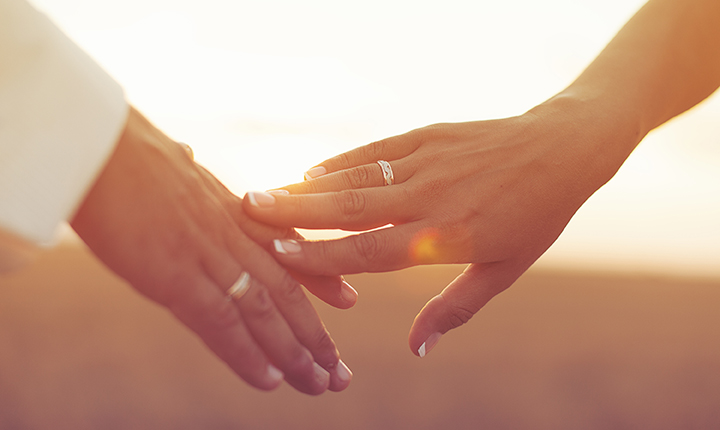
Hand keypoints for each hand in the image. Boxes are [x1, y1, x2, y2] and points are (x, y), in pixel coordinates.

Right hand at [72, 107, 352, 393]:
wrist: (93, 141)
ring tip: (321, 383)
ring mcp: (207, 253)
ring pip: (264, 310)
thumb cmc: (120, 148)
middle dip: (315, 334)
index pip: (286, 246)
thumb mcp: (169, 157)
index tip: (349, 299)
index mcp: (229, 206)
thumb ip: (187, 170)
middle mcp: (230, 232)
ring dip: (294, 353)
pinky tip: (269, 380)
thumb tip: (187, 155)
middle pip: (285, 289)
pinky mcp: (175, 274)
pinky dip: (247, 354)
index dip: (319, 276)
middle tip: (340, 370)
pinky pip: (221, 321)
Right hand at [242, 98, 619, 356]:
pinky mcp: (430, 134)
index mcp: (449, 236)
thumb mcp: (504, 270)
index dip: (324, 255)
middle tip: (248, 213)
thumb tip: (415, 350)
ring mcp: (429, 161)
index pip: (372, 251)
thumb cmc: (536, 217)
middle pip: (352, 208)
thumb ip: (454, 308)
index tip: (281, 257)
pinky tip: (313, 170)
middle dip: (296, 213)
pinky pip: (377, 149)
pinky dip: (342, 160)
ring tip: (265, 193)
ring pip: (357, 176)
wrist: (563, 149)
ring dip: (308, 186)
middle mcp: (432, 197)